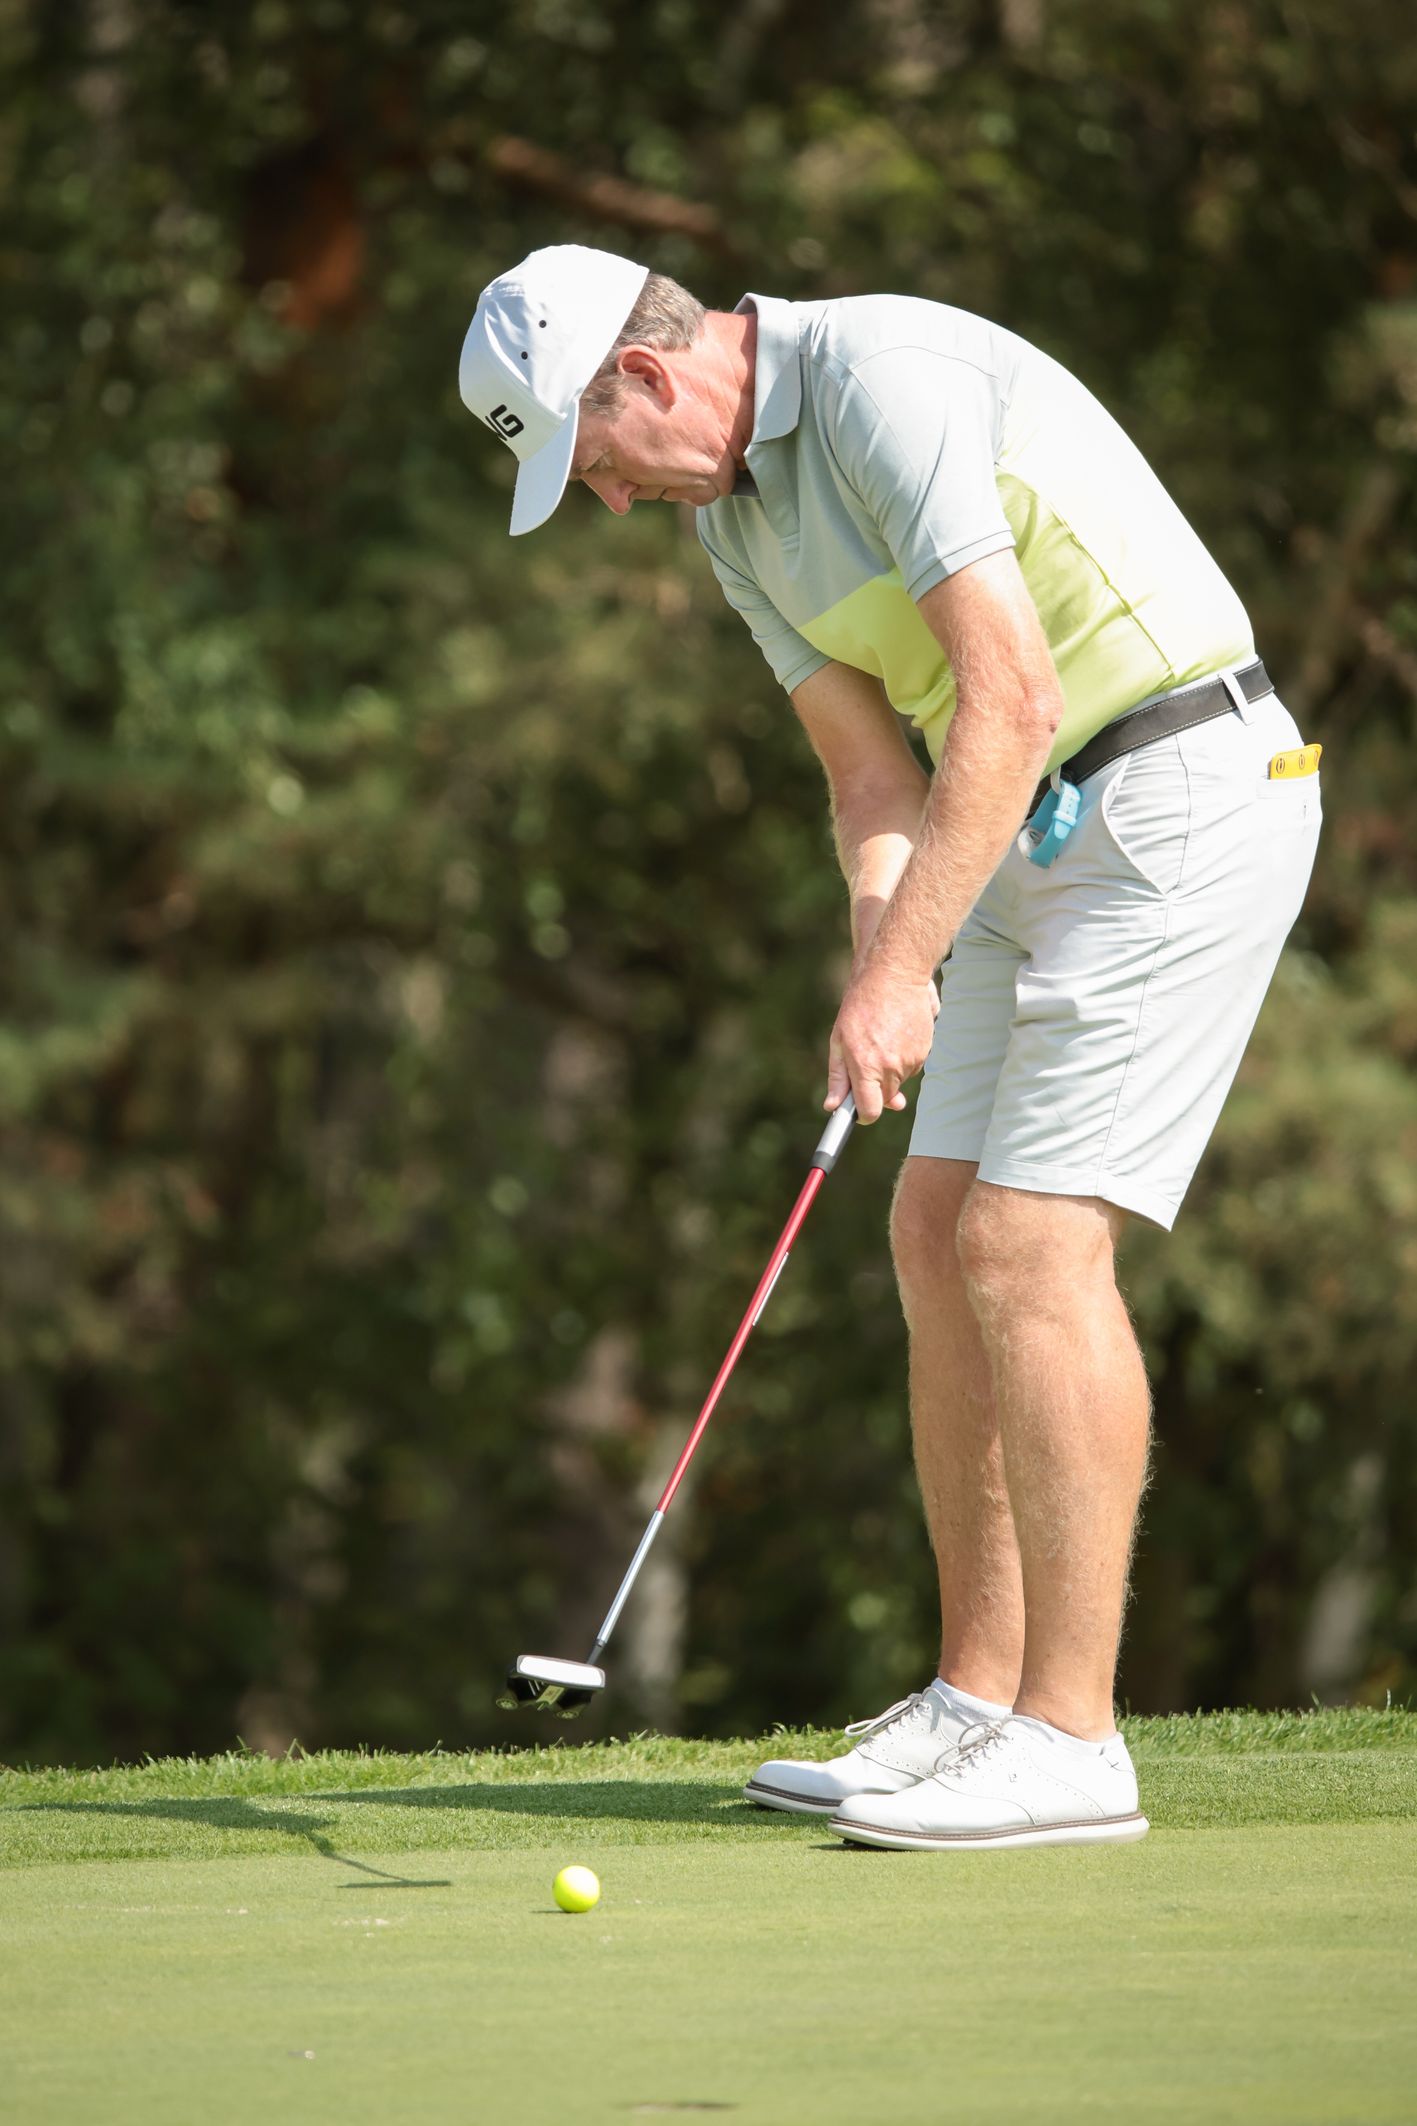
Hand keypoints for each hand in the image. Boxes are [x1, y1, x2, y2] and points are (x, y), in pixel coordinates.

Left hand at [826, 959, 939, 1123]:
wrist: (894, 975)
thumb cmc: (860, 1006)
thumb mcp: (839, 1041)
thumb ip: (838, 1077)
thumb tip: (833, 1106)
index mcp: (866, 1066)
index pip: (870, 1111)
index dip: (863, 1115)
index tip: (859, 1112)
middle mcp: (892, 1067)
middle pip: (886, 1098)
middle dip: (875, 1088)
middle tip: (866, 1060)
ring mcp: (912, 1060)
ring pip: (899, 1081)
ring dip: (889, 1069)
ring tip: (881, 1037)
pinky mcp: (926, 1050)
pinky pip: (911, 1066)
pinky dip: (903, 1057)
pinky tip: (896, 1033)